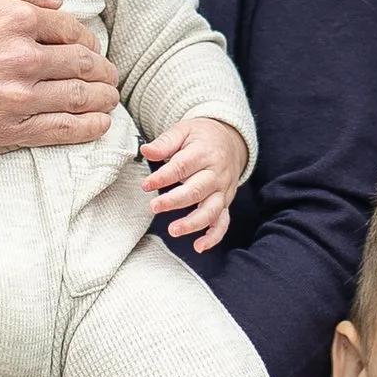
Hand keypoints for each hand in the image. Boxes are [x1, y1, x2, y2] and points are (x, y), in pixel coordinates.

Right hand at [0, 0, 120, 155]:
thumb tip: (55, 0)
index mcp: (14, 19)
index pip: (71, 29)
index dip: (87, 38)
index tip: (89, 47)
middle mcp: (20, 58)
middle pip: (82, 64)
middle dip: (102, 70)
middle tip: (108, 75)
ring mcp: (15, 98)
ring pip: (78, 97)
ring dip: (102, 97)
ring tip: (109, 97)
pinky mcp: (5, 131)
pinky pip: (59, 131)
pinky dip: (87, 128)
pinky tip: (99, 124)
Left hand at [143, 115, 248, 250]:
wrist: (230, 140)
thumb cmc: (201, 136)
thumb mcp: (183, 130)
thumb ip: (165, 142)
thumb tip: (146, 150)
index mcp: (204, 153)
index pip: (182, 166)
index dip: (163, 177)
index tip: (146, 185)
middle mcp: (216, 173)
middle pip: (197, 190)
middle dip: (175, 200)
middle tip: (154, 207)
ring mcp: (223, 190)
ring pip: (211, 209)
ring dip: (193, 222)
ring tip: (174, 230)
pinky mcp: (226, 203)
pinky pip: (223, 222)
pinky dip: (214, 236)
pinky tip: (199, 246)